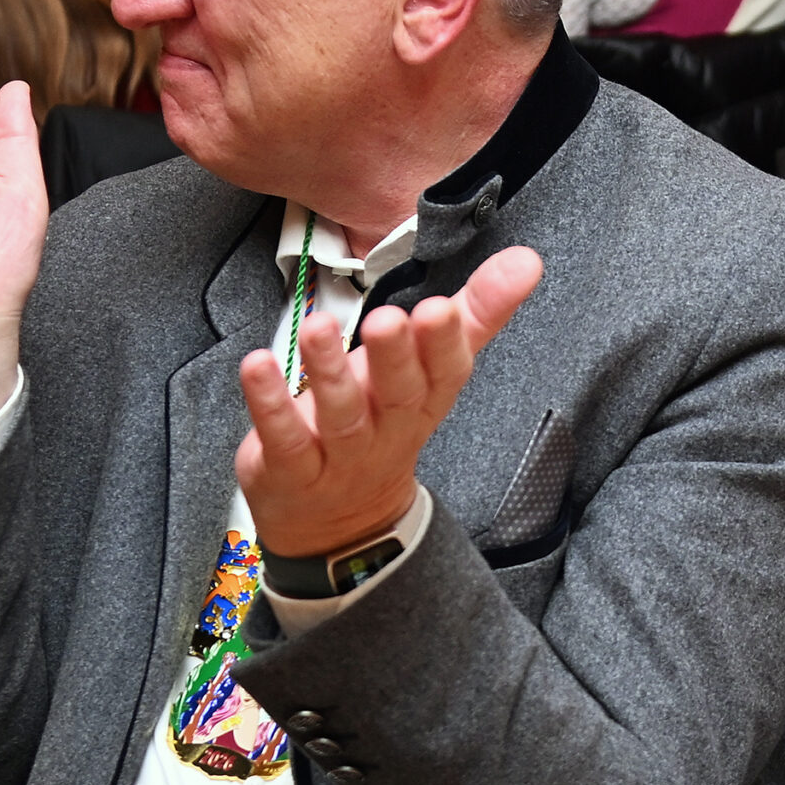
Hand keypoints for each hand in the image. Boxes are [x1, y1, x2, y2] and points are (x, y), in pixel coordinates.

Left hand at [237, 246, 543, 558]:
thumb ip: (477, 312)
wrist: (339, 523)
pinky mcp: (291, 467)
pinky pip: (283, 438)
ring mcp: (340, 453)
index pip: (446, 374)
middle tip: (390, 321)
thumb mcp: (433, 371)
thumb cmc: (384, 425)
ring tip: (318, 328)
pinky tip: (258, 366)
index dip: (444, 344)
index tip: (441, 310)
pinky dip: (270, 404)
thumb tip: (526, 261)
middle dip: (395, 358)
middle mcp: (388, 428)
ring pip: (341, 415)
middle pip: (398, 396)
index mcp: (426, 400)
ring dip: (329, 371)